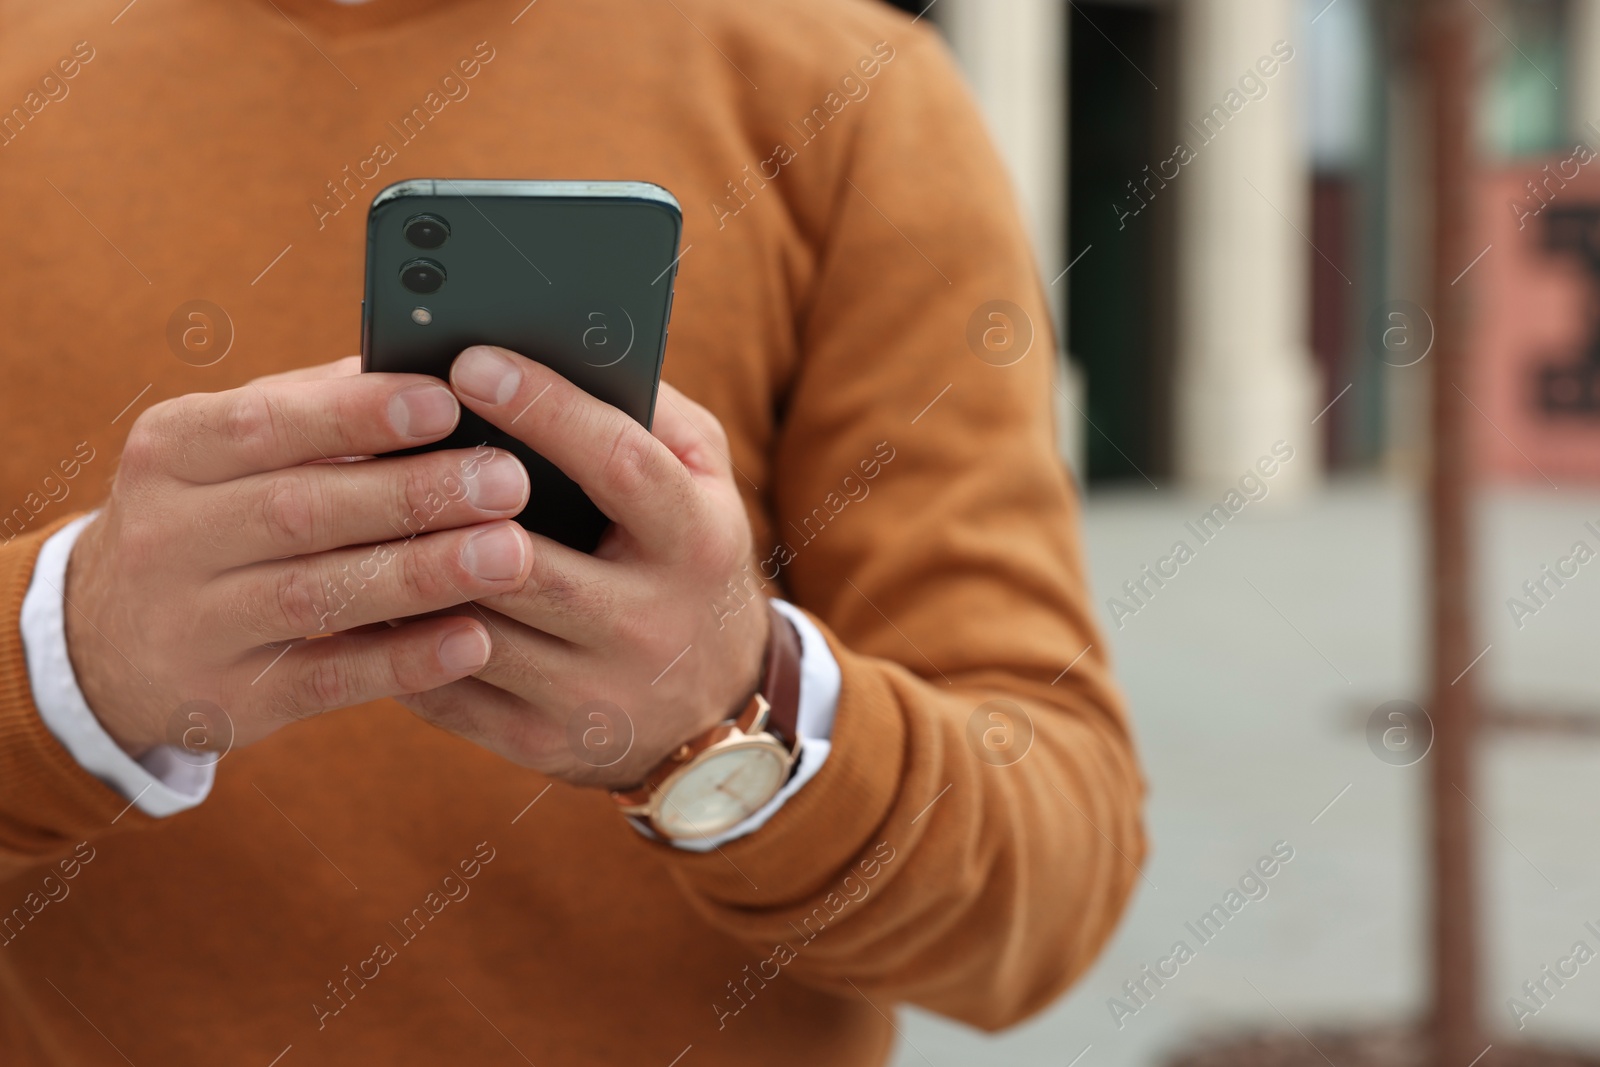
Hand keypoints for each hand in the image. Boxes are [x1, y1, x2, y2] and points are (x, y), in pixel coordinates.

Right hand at [65, 357, 536, 758]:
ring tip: (510, 555)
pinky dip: (404, 661)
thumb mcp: (231, 453)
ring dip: (421, 575)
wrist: (111, 642)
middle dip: (413, 495)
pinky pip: (327, 678)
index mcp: (173, 450)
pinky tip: (473, 640)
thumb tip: (433, 360)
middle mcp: (167, 535)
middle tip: (507, 481)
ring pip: (316, 596)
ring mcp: (192, 625)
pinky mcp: (229, 700)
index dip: (356, 414)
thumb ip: (320, 409)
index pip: (264, 423)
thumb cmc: (216, 515)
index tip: (445, 402)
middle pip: (300, 511)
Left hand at [394, 346, 769, 790]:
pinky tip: (357, 586)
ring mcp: (594, 695)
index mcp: (696, 540)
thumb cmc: (688, 561)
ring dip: (403, 569)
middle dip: (445, 500)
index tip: (470, 360)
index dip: (545, 409)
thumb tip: (569, 348)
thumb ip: (653, 414)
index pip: (620, 465)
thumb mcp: (705, 482)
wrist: (713, 713)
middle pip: (528, 561)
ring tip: (346, 502)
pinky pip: (442, 687)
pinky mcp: (540, 744)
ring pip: (470, 627)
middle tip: (374, 436)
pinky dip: (392, 637)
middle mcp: (651, 624)